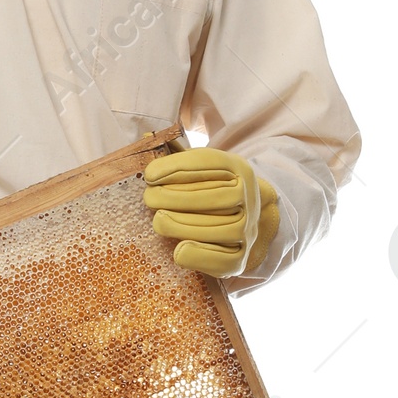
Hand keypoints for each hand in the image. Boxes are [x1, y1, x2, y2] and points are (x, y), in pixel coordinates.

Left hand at [142, 147, 280, 279]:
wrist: (253, 223)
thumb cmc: (215, 191)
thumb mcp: (205, 169)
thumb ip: (178, 156)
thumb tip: (144, 139)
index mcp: (238, 169)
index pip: (208, 163)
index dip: (175, 167)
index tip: (149, 174)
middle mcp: (247, 198)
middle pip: (210, 196)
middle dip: (173, 197)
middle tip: (149, 198)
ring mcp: (246, 230)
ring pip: (212, 228)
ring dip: (180, 224)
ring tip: (159, 220)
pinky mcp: (240, 258)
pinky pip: (219, 259)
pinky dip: (197, 255)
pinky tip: (178, 248)